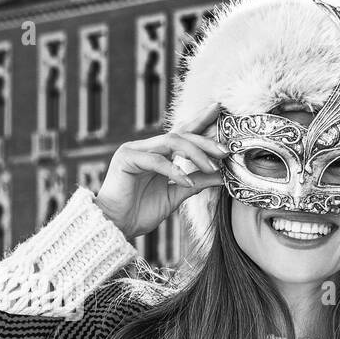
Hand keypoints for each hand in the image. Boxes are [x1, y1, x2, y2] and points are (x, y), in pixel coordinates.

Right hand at [94, 101, 228, 237]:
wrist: (114, 227)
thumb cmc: (139, 213)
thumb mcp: (176, 195)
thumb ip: (196, 182)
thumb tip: (222, 175)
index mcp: (157, 154)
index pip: (182, 133)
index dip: (200, 122)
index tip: (219, 111)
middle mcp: (146, 148)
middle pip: (180, 134)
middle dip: (204, 140)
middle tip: (225, 151)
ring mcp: (134, 150)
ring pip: (170, 141)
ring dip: (195, 153)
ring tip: (212, 167)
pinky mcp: (126, 158)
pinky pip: (156, 160)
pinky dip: (174, 170)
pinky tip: (186, 182)